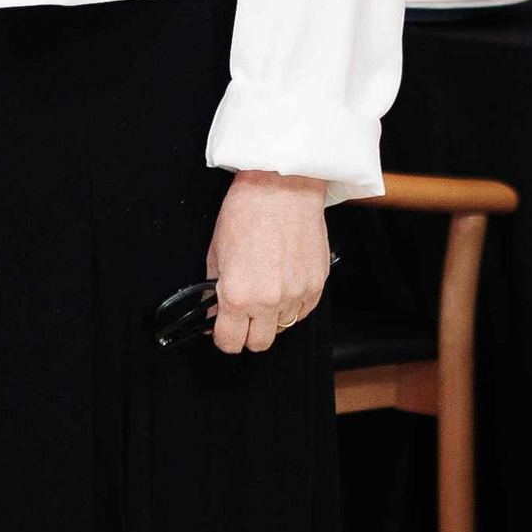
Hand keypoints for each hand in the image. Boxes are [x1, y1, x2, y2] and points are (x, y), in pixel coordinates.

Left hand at [203, 172, 326, 355]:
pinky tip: (282, 284)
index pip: (230, 341)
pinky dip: (292, 305)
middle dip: (247, 334)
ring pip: (284, 328)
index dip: (222, 338)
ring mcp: (297, 294)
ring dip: (272, 318)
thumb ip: (214, 290)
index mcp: (239, 295)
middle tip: (241, 316)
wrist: (281, 188)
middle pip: (260, 343)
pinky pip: (303, 311)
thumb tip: (214, 311)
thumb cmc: (247, 211)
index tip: (221, 330)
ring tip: (264, 291)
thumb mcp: (216, 253)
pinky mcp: (317, 285)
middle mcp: (270, 301)